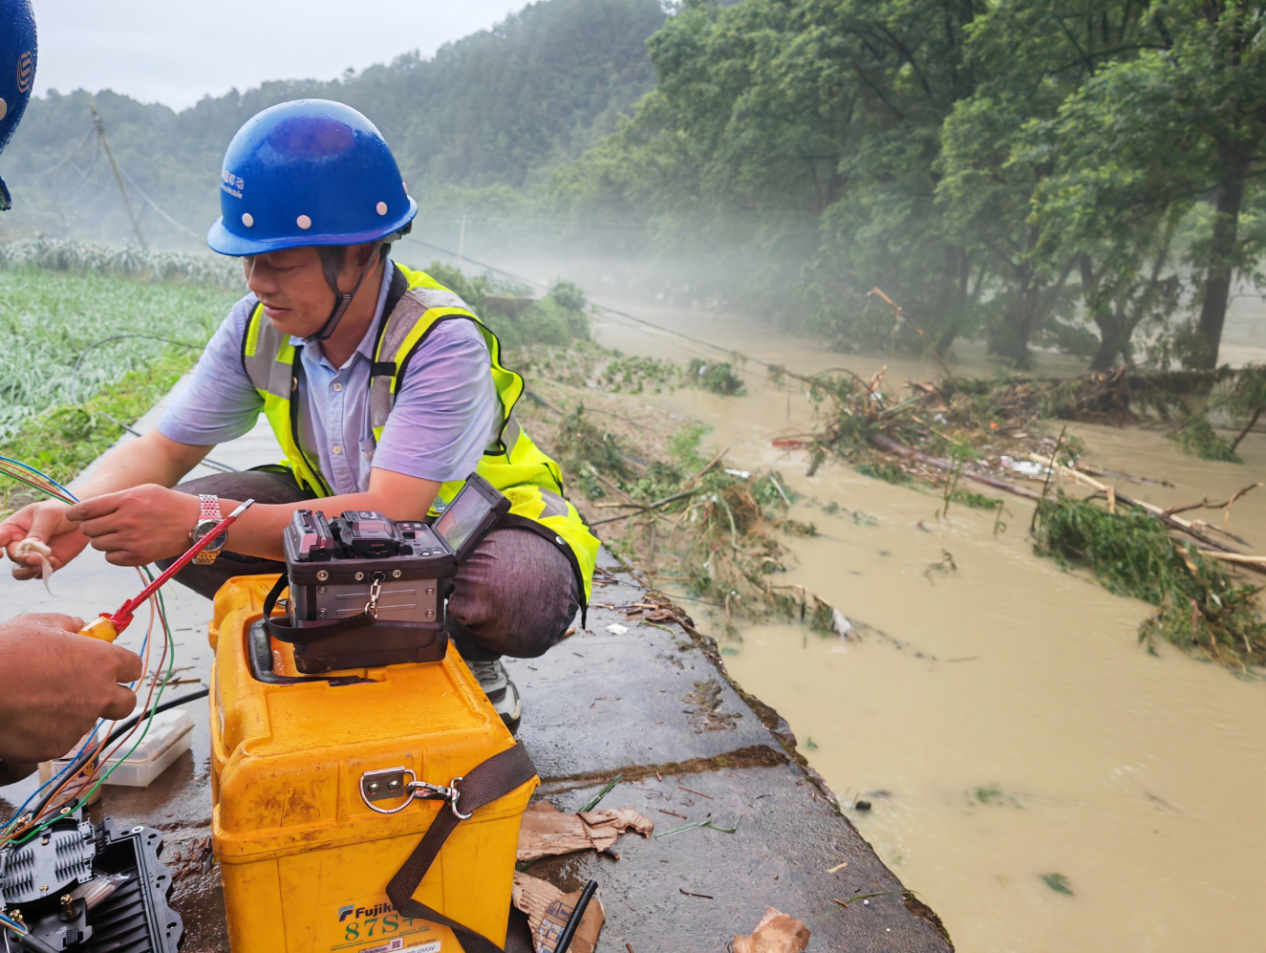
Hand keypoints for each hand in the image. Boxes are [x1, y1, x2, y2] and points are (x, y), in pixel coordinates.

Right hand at [0, 500, 90, 579]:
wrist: (83, 519)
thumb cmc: (61, 510)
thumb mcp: (49, 515)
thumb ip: (38, 531)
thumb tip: (29, 548)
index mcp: (13, 528)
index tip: (0, 554)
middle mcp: (19, 543)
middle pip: (12, 555)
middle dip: (22, 558)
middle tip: (36, 557)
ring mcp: (32, 555)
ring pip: (21, 570)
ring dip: (27, 571)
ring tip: (40, 565)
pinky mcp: (47, 563)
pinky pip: (39, 573)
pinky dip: (43, 571)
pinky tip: (53, 562)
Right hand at [0, 613, 143, 763]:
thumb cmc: (8, 653)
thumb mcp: (41, 624)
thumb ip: (70, 625)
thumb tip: (81, 627)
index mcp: (104, 662)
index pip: (133, 667)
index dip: (121, 666)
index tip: (109, 666)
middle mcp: (100, 695)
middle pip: (126, 702)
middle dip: (113, 697)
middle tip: (87, 690)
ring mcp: (80, 723)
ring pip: (88, 720)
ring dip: (74, 712)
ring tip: (39, 700)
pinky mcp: (58, 745)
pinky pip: (61, 737)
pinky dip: (49, 730)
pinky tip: (27, 716)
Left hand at [66, 485, 200, 565]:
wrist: (196, 522)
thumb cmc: (168, 503)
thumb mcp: (143, 491)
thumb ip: (115, 499)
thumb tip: (85, 509)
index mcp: (126, 501)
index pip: (84, 509)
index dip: (73, 514)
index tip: (73, 516)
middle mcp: (126, 521)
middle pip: (88, 529)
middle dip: (91, 527)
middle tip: (102, 524)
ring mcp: (132, 541)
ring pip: (97, 544)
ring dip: (103, 540)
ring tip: (119, 534)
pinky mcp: (138, 557)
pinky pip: (110, 558)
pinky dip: (114, 552)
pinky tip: (127, 544)